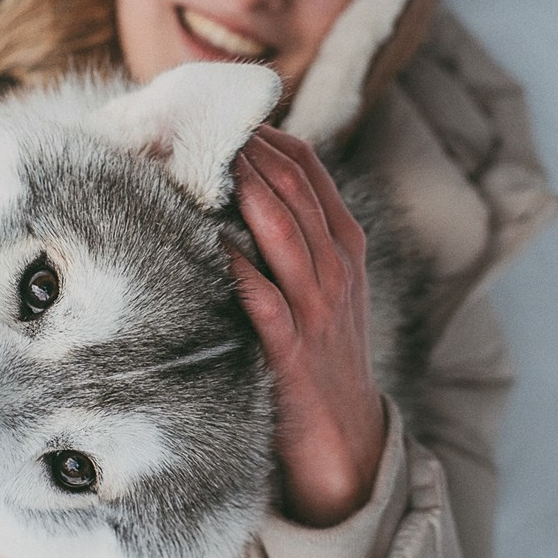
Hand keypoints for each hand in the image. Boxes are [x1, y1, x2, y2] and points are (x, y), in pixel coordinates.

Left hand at [230, 126, 387, 527]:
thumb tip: (247, 182)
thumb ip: (297, 236)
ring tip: (214, 160)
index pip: (311, 171)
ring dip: (249, 194)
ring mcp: (317, 309)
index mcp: (345, 248)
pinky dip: (239, 269)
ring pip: (285, 234)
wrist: (347, 442)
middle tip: (210, 121)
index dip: (270, 136)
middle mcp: (336, 270)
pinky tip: (213, 245)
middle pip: (295, 190)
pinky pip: (264, 300)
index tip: (230, 115)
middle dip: (253, 152)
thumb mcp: (325, 287)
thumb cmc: (323, 356)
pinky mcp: (292, 351)